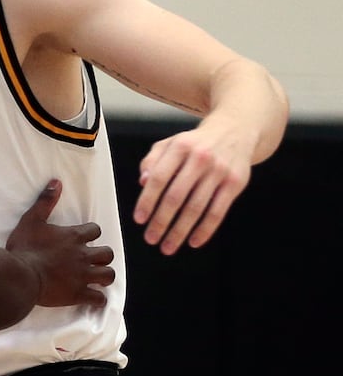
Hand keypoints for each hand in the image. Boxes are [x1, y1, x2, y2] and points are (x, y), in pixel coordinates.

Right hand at [7, 180, 114, 308]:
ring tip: (98, 278)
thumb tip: (57, 182)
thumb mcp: (31, 220)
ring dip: (104, 276)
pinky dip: (98, 299)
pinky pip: (98, 298)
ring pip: (108, 275)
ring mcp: (82, 276)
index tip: (85, 239)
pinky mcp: (78, 294)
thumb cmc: (24, 248)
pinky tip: (93, 298)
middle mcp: (83, 255)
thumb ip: (45, 202)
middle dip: (103, 256)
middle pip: (107, 253)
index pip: (95, 231)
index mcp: (74, 237)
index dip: (91, 234)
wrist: (20, 275)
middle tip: (93, 260)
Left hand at [135, 125, 252, 254]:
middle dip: (161, 221)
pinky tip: (194, 241)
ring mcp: (219, 171)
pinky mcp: (235, 183)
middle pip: (176, 197)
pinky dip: (205, 229)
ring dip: (180, 230)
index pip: (158, 178)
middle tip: (151, 238)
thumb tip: (142, 181)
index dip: (147, 201)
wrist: (236, 130)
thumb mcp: (170, 143)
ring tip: (168, 245)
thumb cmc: (197, 142)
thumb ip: (152, 161)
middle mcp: (200, 158)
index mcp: (180, 147)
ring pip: (196, 207)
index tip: (140, 219)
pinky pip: (218, 211)